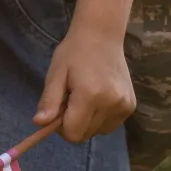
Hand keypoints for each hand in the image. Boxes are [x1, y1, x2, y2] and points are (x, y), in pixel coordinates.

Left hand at [33, 24, 135, 143]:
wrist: (102, 36)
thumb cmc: (74, 52)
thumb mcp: (55, 73)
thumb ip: (48, 101)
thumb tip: (38, 124)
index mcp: (90, 95)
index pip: (73, 134)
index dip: (61, 127)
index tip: (57, 111)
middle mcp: (111, 103)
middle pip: (85, 135)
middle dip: (73, 124)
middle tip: (69, 100)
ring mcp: (124, 105)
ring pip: (98, 132)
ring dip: (87, 122)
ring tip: (84, 97)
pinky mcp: (131, 105)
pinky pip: (110, 125)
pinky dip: (100, 118)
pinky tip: (97, 97)